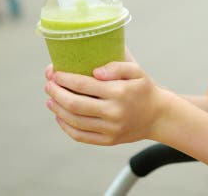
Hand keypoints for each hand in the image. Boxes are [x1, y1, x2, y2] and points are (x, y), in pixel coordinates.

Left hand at [44, 61, 166, 145]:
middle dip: (56, 93)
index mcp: (119, 92)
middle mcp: (113, 112)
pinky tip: (59, 116)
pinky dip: (66, 126)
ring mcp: (110, 129)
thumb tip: (94, 71)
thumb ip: (117, 66)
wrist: (158, 116)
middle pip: (75, 104)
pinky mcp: (108, 141)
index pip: (84, 85)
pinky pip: (81, 136)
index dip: (65, 79)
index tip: (54, 73)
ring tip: (50, 99)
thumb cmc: (144, 89)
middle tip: (48, 84)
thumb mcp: (136, 71)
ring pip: (75, 121)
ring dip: (57, 109)